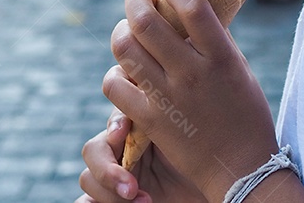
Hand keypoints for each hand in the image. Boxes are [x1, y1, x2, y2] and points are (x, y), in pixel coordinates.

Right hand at [79, 110, 203, 202]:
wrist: (215, 189)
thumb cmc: (206, 162)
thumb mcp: (188, 138)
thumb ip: (164, 119)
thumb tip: (145, 109)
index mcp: (139, 127)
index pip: (115, 115)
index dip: (114, 121)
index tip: (123, 131)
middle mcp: (123, 149)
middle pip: (93, 149)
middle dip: (107, 168)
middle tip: (131, 188)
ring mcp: (115, 176)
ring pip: (88, 179)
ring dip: (108, 193)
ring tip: (144, 202)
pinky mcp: (111, 198)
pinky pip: (87, 201)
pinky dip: (91, 202)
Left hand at [103, 0, 279, 202]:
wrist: (240, 167)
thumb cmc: (244, 112)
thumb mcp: (237, 68)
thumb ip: (213, 39)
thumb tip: (187, 8)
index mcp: (221, 57)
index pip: (193, 8)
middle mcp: (193, 73)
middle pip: (146, 22)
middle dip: (135, 1)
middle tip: (139, 1)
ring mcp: (168, 97)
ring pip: (124, 48)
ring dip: (121, 31)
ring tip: (129, 32)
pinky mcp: (150, 120)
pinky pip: (115, 85)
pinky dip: (116, 72)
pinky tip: (127, 71)